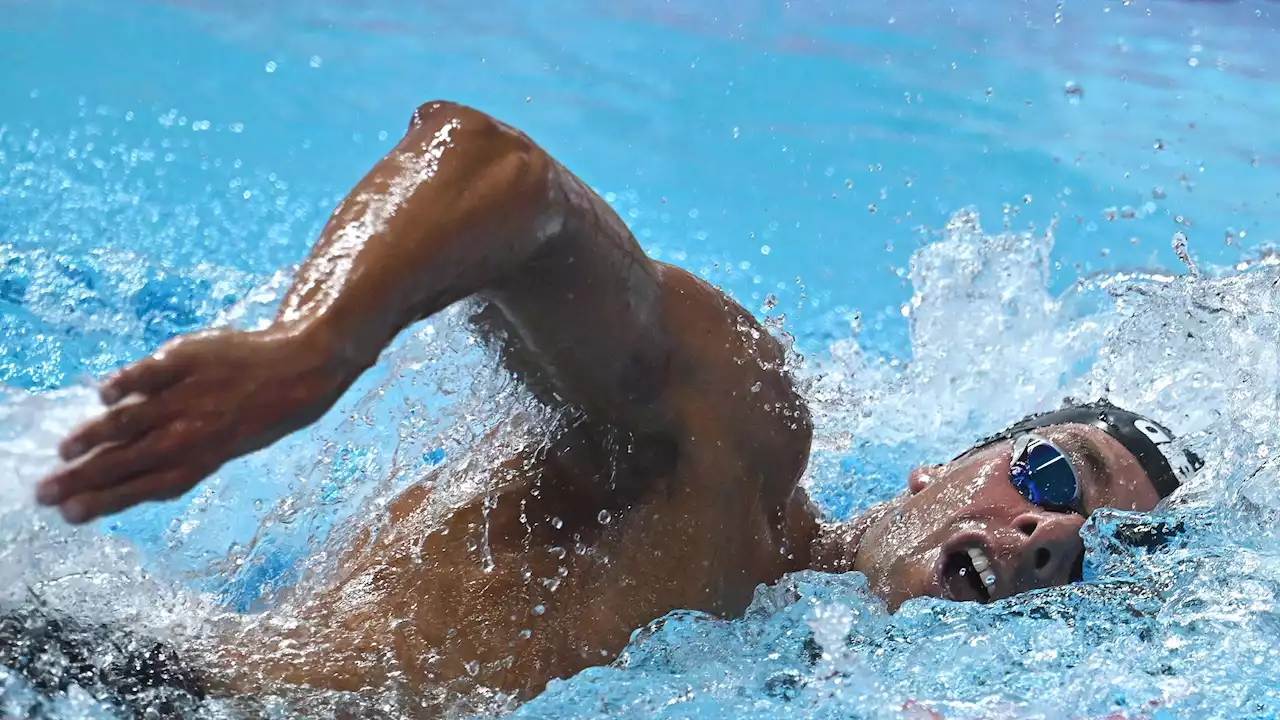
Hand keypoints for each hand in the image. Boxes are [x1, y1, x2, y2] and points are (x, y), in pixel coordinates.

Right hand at [36, 326, 353, 523]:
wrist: (301, 368)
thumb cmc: (256, 412)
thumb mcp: (223, 446)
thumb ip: (175, 456)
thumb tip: (116, 463)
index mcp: (202, 458)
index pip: (144, 486)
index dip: (106, 502)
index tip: (70, 514)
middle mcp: (193, 432)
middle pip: (127, 461)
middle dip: (83, 479)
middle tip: (44, 493)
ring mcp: (190, 395)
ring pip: (131, 421)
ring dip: (94, 436)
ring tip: (66, 449)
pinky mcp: (188, 359)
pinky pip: (148, 374)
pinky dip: (124, 386)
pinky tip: (104, 396)